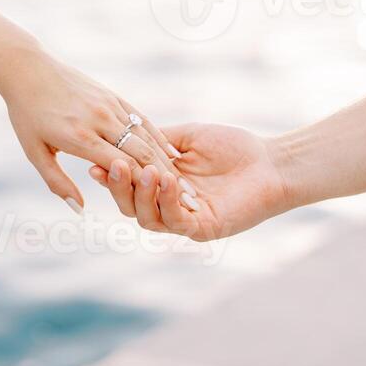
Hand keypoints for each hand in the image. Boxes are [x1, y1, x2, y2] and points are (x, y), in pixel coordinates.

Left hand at [0, 42, 178, 210]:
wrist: (28, 69)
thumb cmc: (27, 114)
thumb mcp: (35, 152)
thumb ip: (57, 183)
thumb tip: (79, 209)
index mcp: (79, 137)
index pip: (121, 166)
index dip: (145, 187)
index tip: (164, 205)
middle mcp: (99, 120)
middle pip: (141, 152)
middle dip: (165, 177)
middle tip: (187, 199)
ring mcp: (108, 105)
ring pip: (145, 134)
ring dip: (166, 159)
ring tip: (183, 180)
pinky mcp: (112, 95)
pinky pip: (140, 117)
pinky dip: (158, 136)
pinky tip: (171, 152)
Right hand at [90, 123, 290, 240]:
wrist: (270, 162)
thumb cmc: (233, 147)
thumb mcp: (187, 137)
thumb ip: (156, 140)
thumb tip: (122, 137)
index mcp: (161, 184)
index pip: (127, 185)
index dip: (109, 176)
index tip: (94, 161)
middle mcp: (168, 205)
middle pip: (129, 206)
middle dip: (118, 187)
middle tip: (115, 164)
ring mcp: (184, 220)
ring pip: (147, 218)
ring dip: (141, 194)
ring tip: (144, 170)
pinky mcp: (203, 229)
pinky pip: (176, 222)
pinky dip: (167, 202)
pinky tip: (169, 180)